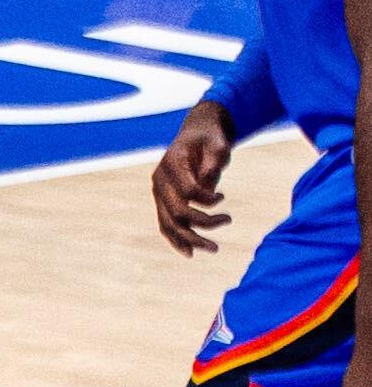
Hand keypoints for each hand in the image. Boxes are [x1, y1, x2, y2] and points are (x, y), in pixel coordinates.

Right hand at [154, 99, 237, 250]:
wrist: (196, 134)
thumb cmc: (210, 139)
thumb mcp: (218, 143)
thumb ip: (214, 160)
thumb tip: (207, 185)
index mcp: (172, 163)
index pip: (188, 192)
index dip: (208, 200)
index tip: (223, 197)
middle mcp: (160, 179)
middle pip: (178, 212)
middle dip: (204, 223)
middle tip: (228, 221)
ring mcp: (159, 191)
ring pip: (169, 224)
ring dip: (190, 239)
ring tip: (214, 248)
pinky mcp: (162, 200)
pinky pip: (165, 224)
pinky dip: (176, 240)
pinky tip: (190, 252)